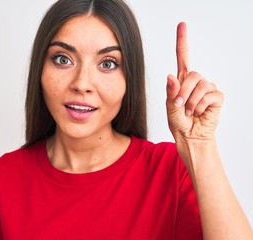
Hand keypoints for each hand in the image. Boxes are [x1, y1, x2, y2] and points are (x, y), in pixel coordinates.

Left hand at [166, 22, 223, 142]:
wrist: (189, 136)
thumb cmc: (178, 122)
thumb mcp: (169, 107)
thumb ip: (170, 92)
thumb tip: (170, 76)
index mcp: (182, 81)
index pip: (183, 57)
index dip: (182, 41)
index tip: (182, 25)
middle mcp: (195, 82)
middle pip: (192, 74)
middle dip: (183, 91)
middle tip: (179, 105)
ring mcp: (207, 88)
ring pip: (201, 85)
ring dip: (191, 101)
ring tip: (188, 111)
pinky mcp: (216, 97)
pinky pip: (210, 95)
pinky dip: (200, 106)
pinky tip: (198, 113)